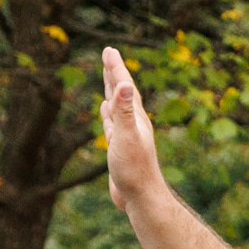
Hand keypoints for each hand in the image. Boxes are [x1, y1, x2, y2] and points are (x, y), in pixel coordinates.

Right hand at [98, 48, 163, 211]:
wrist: (141, 198)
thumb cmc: (134, 169)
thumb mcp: (126, 136)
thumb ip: (124, 111)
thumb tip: (123, 85)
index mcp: (135, 118)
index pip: (124, 86)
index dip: (116, 68)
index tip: (109, 50)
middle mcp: (133, 124)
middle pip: (122, 93)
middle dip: (115, 73)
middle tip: (109, 56)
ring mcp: (128, 136)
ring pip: (118, 108)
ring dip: (113, 91)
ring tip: (110, 79)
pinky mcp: (121, 148)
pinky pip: (113, 124)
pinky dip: (109, 114)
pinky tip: (107, 111)